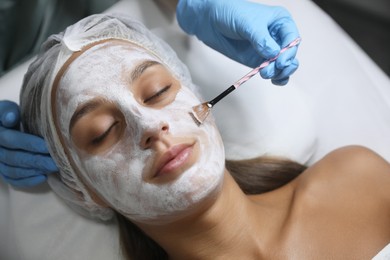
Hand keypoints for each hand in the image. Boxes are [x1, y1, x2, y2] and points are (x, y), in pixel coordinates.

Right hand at [0, 100, 57, 186]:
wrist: (6, 125)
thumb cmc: (11, 116)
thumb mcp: (8, 109)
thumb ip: (8, 111)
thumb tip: (11, 118)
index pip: (10, 140)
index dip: (29, 144)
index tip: (47, 146)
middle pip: (14, 158)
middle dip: (36, 161)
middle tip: (55, 162)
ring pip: (14, 171)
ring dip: (34, 171)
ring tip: (52, 168)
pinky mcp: (3, 171)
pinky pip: (13, 180)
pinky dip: (28, 180)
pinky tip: (43, 177)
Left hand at [176, 0, 299, 84]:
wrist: (211, 20)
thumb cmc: (231, 13)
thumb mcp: (248, 23)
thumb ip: (261, 39)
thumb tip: (273, 54)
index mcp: (280, 22)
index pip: (292, 39)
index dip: (290, 51)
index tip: (281, 61)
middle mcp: (277, 36)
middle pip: (290, 54)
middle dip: (283, 64)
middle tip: (270, 70)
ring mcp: (269, 50)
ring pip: (284, 65)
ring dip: (279, 73)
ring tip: (266, 74)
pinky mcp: (258, 60)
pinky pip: (272, 71)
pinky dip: (275, 77)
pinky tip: (273, 80)